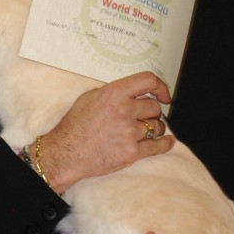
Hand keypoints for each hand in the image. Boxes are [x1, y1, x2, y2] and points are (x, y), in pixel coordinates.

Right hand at [40, 71, 174, 192]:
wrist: (65, 152)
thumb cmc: (75, 126)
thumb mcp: (91, 97)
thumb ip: (114, 92)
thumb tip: (134, 92)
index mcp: (114, 93)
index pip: (148, 80)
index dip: (161, 86)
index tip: (164, 94)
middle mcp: (124, 110)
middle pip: (154, 106)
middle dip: (152, 111)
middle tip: (145, 116)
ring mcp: (129, 132)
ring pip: (157, 126)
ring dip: (154, 128)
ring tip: (144, 130)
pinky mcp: (132, 152)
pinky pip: (157, 146)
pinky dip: (165, 144)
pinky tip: (167, 142)